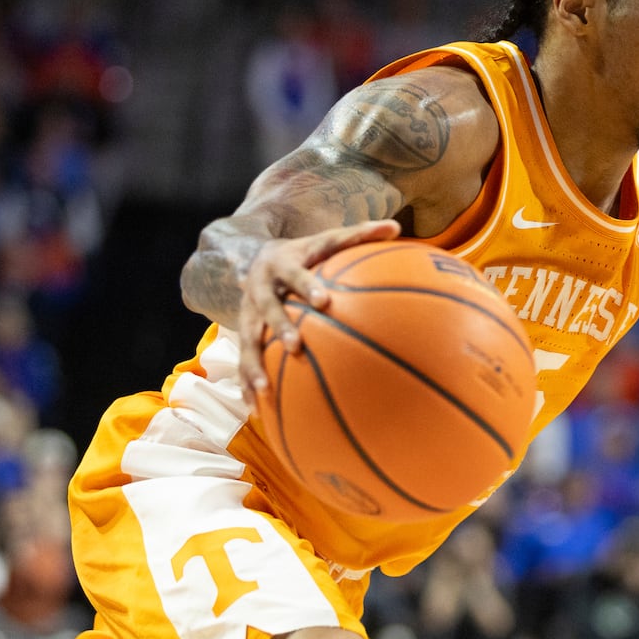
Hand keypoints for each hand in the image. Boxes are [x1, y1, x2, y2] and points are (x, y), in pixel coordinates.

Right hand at [237, 218, 401, 392]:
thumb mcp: (327, 240)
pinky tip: (256, 411)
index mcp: (282, 263)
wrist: (258, 257)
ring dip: (253, 365)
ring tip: (264, 391)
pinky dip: (246, 385)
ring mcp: (246, 312)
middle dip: (279, 326)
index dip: (308, 286)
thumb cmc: (307, 254)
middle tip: (296, 346)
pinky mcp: (242, 332)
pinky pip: (243, 361)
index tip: (325, 301)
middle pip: (266, 307)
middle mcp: (260, 288)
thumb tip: (396, 227)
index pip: (296, 274)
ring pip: (246, 340)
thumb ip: (360, 235)